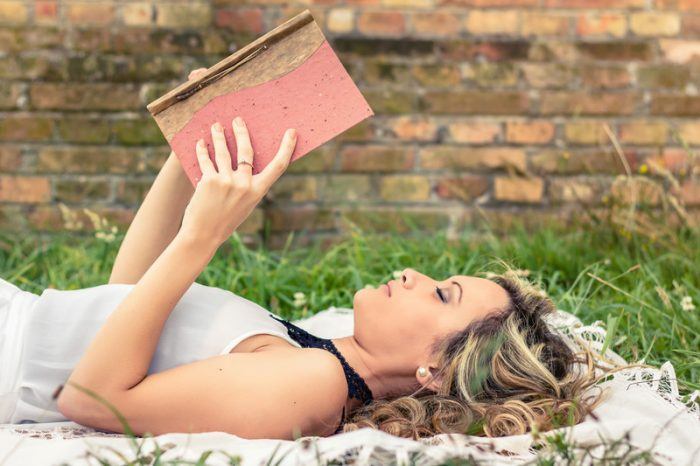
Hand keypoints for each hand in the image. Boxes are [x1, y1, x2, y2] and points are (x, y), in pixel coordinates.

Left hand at [179, 116, 296, 247]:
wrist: (203, 235)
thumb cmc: (225, 220)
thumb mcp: (245, 204)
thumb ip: (248, 185)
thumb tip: (245, 161)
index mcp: (258, 191)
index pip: (278, 166)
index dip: (286, 147)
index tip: (292, 132)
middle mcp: (244, 184)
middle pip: (246, 151)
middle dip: (241, 132)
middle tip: (237, 120)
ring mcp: (226, 182)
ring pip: (223, 151)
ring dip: (219, 136)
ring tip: (216, 126)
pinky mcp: (209, 181)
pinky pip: (206, 160)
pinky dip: (202, 149)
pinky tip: (200, 143)